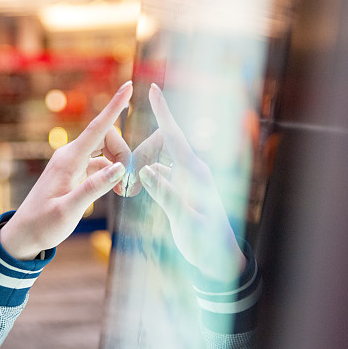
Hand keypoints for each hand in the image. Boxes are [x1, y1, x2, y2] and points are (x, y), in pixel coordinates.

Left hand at [0, 81, 132, 259]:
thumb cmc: (44, 224)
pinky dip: (111, 173)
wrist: (25, 234)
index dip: (115, 106)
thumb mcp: (69, 210)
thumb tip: (120, 168)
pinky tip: (116, 191)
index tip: (128, 86)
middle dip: (124, 154)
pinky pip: (100, 163)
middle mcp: (70, 155)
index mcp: (69, 160)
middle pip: (107, 138)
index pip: (98, 128)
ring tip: (124, 192)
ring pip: (105, 151)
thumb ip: (94, 189)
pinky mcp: (73, 172)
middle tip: (128, 186)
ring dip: (119, 165)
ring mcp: (71, 162)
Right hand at [136, 84, 245, 281]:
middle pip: (161, 146)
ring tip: (130, 190)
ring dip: (142, 166)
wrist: (218, 259)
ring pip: (157, 158)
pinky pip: (160, 171)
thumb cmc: (205, 242)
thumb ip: (166, 195)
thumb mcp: (184, 221)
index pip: (174, 136)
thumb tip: (146, 169)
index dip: (162, 112)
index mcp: (195, 173)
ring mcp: (187, 178)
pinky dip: (146, 176)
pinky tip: (138, 188)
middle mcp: (192, 170)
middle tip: (129, 183)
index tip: (153, 89)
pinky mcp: (182, 187)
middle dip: (141, 153)